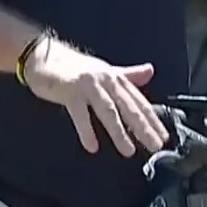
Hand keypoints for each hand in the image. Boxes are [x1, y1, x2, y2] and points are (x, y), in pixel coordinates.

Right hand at [22, 38, 168, 157]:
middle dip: (143, 127)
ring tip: (128, 151)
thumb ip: (128, 75)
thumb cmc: (75, 68)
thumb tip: (151, 70)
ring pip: (108, 110)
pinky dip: (86, 130)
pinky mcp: (70, 90)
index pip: (138, 101)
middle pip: (128, 106)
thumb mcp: (105, 71)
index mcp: (116, 77)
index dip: (152, 119)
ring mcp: (89, 85)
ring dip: (119, 131)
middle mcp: (106, 80)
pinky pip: (80, 114)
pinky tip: (92, 146)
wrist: (44, 56)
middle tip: (155, 146)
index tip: (163, 137)